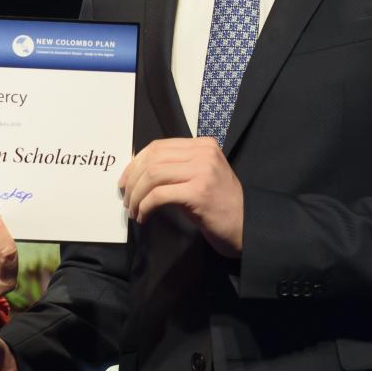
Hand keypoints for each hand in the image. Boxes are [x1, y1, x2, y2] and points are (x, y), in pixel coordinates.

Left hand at [118, 137, 243, 256]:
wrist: (246, 226)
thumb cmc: (219, 205)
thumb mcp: (199, 177)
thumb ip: (175, 168)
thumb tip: (137, 172)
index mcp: (203, 145)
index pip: (158, 147)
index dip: (135, 163)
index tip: (125, 181)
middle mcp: (204, 153)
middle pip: (153, 159)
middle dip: (132, 180)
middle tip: (127, 199)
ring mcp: (203, 171)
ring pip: (153, 175)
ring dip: (137, 195)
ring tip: (134, 210)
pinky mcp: (199, 192)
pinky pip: (159, 195)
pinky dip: (145, 206)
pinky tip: (144, 216)